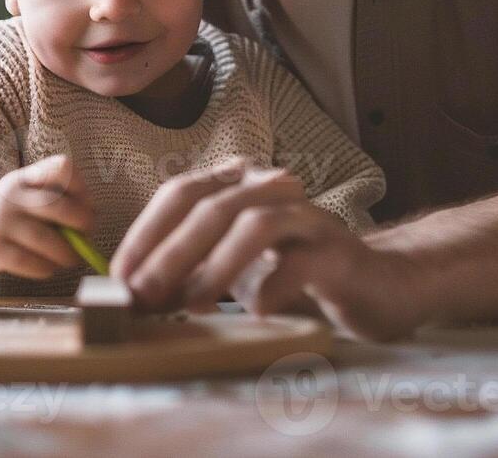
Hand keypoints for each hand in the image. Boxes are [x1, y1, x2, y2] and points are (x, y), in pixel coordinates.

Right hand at [0, 154, 93, 280]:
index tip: (88, 204)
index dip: (82, 186)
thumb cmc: (21, 211)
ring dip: (66, 253)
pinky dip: (46, 267)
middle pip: (55, 205)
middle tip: (88, 235)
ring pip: (43, 239)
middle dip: (81, 223)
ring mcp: (1, 221)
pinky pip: (28, 261)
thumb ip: (65, 202)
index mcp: (29, 176)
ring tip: (72, 259)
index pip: (62, 167)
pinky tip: (50, 268)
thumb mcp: (36, 194)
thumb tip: (91, 226)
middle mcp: (12, 195)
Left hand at [110, 158, 426, 340]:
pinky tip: (255, 311)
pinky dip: (272, 286)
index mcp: (241, 185)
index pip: (181, 193)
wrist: (378, 286)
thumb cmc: (296, 274)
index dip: (145, 234)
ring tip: (193, 304)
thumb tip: (133, 290)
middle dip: (170, 252)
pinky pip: (301, 262)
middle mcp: (273, 191)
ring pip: (255, 223)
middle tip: (143, 296)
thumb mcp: (235, 268)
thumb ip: (189, 270)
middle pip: (211, 205)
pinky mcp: (339, 253)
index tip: (119, 279)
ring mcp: (309, 220)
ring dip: (215, 265)